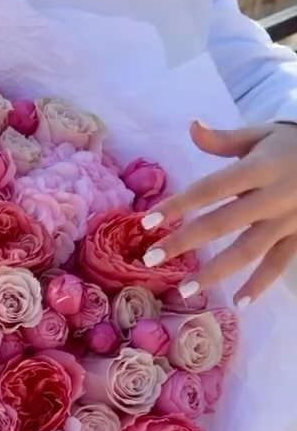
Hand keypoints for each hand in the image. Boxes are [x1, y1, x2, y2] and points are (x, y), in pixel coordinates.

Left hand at [141, 119, 296, 305]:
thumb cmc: (293, 144)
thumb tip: (191, 127)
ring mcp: (288, 220)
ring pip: (248, 250)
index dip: (179, 204)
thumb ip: (224, 140)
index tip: (147, 221)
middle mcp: (273, 196)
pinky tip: (239, 302)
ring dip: (216, 272)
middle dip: (185, 242)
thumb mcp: (261, 135)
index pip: (210, 188)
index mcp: (259, 167)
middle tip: (151, 259)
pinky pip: (278, 263)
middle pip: (222, 223)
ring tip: (185, 290)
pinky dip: (261, 284)